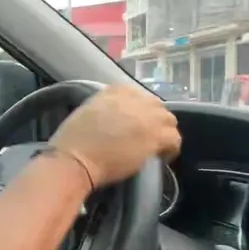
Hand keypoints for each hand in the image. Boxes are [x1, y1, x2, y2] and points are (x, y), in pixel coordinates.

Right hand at [50, 85, 180, 187]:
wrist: (76, 158)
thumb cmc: (74, 140)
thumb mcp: (88, 110)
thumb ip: (107, 107)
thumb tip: (119, 117)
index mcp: (117, 90)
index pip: (140, 96)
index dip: (140, 112)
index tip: (134, 125)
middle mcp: (136, 99)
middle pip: (157, 106)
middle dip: (154, 121)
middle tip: (145, 136)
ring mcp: (148, 116)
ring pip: (169, 121)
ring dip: (164, 133)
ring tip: (155, 147)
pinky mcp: (156, 136)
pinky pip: (175, 139)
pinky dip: (170, 149)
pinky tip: (161, 157)